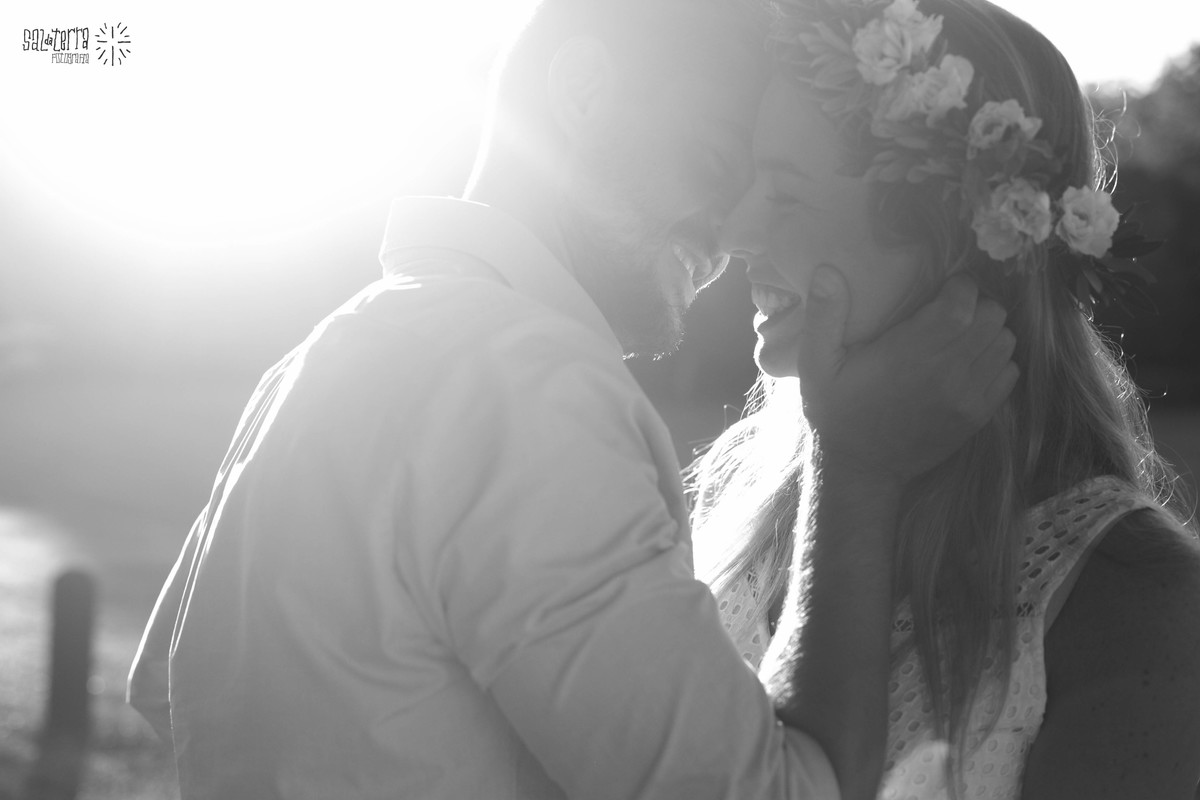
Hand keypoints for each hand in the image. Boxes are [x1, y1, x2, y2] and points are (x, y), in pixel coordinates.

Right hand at [795, 265, 1017, 482]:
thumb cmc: (837, 413)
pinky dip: (996, 362)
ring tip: (962, 337)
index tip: (941, 289)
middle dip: (976, 305)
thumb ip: (824, 316)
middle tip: (951, 311)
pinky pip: (1010, 373)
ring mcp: (970, 395)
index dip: (959, 286)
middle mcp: (950, 369)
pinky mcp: (979, 415)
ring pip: (1006, 341)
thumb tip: (826, 269)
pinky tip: (970, 364)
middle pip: (993, 315)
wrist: (862, 470)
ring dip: (988, 333)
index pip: (964, 299)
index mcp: (912, 350)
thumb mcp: (816, 365)